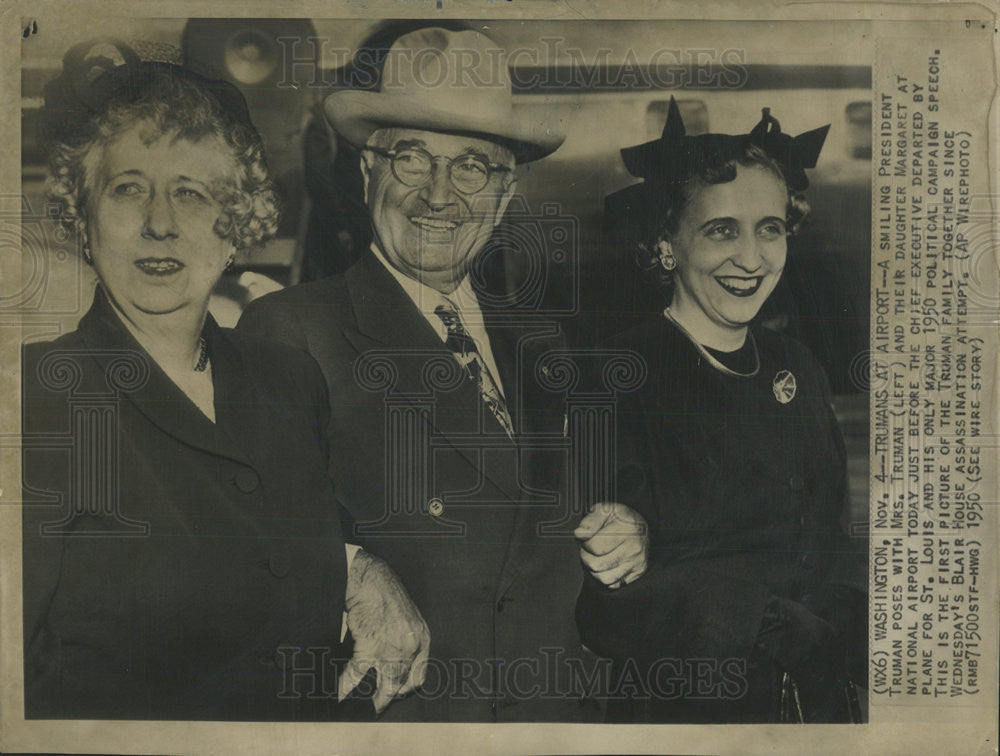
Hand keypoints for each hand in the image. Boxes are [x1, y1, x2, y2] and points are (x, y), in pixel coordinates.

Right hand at [340, 550, 430, 713]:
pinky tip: (341, 695)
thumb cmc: (385, 595)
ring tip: (360, 707)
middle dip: (388, 698)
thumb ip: (407, 642)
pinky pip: (357, 675)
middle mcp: (411, 646)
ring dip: (372, 700)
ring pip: (384, 686)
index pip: (419, 676)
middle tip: (377, 706)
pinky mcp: (369, 646)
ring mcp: (391, 648)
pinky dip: (347, 687)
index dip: (405, 689)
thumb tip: (397, 666)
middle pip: (403, 684)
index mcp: (421, 638)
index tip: (395, 694)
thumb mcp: (407, 618)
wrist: (368, 578)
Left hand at [574, 502, 648, 588]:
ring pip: (603, 578)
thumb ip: (590, 520)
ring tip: (596, 557)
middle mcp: (633, 548)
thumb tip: (579, 534)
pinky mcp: (636, 574)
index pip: (594, 546)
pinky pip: (613, 584)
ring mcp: (636, 563)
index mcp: (626, 529)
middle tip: (589, 549)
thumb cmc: (620, 518)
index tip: (586, 538)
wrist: (641, 527)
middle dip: (587, 557)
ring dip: (594, 569)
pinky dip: (605, 577)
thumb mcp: (605, 510)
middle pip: (596, 564)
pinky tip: (606, 565)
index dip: (584, 543)